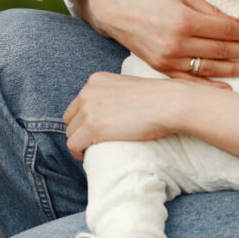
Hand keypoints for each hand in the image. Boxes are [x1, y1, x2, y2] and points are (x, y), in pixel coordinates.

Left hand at [62, 71, 229, 159]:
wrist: (167, 103)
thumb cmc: (158, 98)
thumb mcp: (129, 87)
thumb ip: (116, 94)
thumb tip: (114, 112)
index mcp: (96, 80)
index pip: (78, 103)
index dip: (83, 119)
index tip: (94, 130)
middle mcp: (88, 91)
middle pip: (70, 118)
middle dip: (79, 131)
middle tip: (93, 143)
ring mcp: (88, 109)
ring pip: (70, 133)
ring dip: (79, 143)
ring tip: (92, 151)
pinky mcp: (92, 126)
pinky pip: (73, 145)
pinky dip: (78, 153)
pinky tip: (88, 157)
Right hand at [75, 0, 238, 78]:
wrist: (112, 7)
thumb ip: (209, 10)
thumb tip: (235, 24)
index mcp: (184, 20)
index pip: (225, 31)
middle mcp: (177, 43)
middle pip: (220, 51)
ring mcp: (167, 58)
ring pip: (208, 68)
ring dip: (233, 69)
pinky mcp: (159, 67)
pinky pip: (188, 81)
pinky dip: (209, 86)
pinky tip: (227, 88)